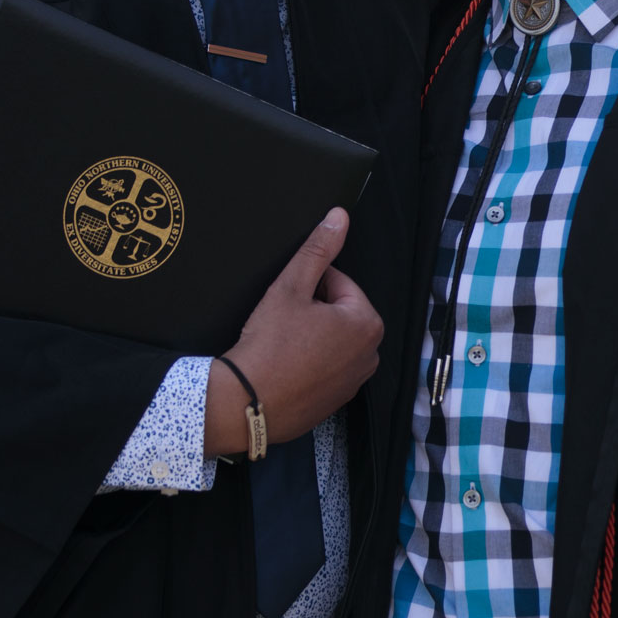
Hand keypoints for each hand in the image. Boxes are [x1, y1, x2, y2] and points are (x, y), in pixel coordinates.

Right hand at [204, 208, 382, 457]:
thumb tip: (339, 216)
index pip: (339, 284)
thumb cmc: (270, 344)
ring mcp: (355, 382)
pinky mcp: (336, 402)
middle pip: (339, 313)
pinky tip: (286, 366)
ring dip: (311, 337)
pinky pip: (325, 369)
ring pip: (331, 341)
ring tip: (283, 344)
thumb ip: (318, 249)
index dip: (308, 286)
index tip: (288, 301)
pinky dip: (309, 363)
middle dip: (313, 311)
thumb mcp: (291, 287)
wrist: (246, 402)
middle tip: (283, 323)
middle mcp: (371, 354)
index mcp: (367, 323)